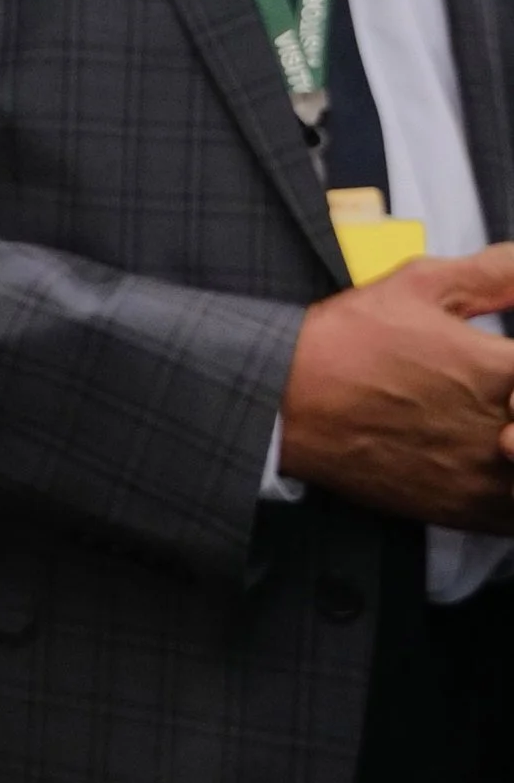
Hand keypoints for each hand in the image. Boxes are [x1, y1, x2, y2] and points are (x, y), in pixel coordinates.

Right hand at [279, 243, 513, 529]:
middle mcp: (499, 428)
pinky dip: (512, 497)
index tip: (513, 374)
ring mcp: (481, 476)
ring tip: (503, 437)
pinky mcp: (459, 509)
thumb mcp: (421, 284)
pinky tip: (496, 471)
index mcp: (500, 369)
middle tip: (510, 404)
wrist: (290, 402)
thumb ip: (495, 273)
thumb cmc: (346, 345)